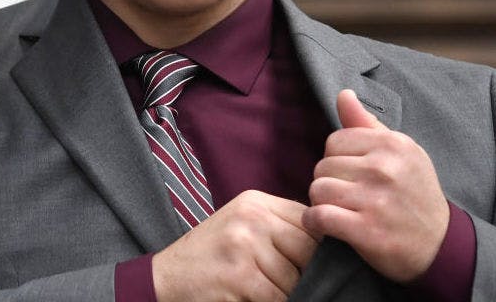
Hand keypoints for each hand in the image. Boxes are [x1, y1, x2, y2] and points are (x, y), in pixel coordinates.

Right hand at [153, 190, 319, 301]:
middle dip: (303, 272)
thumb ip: (280, 227)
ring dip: (286, 292)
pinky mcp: (240, 276)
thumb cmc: (210, 256)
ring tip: (260, 288)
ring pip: (296, 278)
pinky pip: (278, 297)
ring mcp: (245, 245)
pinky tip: (251, 297)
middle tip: (281, 280)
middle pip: (308, 249)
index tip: (303, 262)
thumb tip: (328, 242)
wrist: (166, 278)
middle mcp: (251, 217)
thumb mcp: (241, 226)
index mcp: (255, 202)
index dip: (316, 247)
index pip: (310, 221)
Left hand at [302, 89, 448, 282]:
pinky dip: (314, 222)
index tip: (351, 175)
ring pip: (318, 189)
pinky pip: (318, 216)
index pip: (335, 141)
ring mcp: (376, 200)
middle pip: (323, 166)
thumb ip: (368, 124)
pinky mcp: (367, 230)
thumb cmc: (414, 194)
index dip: (337, 160)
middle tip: (347, 196)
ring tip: (339, 210)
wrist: (440, 246)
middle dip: (329, 182)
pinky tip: (324, 224)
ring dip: (321, 203)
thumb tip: (343, 94)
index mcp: (393, 144)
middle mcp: (385, 168)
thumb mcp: (401, 153)